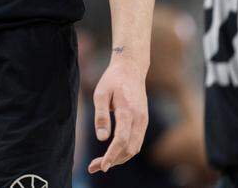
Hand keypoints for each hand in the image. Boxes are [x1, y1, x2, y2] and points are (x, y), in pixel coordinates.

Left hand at [89, 53, 148, 173]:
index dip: (112, 155)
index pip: (121, 140)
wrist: (131, 69)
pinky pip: (136, 142)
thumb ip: (101, 116)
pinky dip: (125, 151)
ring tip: (100, 164)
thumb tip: (102, 139)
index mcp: (128, 111)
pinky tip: (112, 154)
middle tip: (94, 167)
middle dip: (113, 161)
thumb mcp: (101, 93)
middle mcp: (139, 119)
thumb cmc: (112, 80)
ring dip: (119, 158)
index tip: (102, 166)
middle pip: (129, 149)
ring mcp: (144, 121)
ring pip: (135, 148)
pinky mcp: (143, 122)